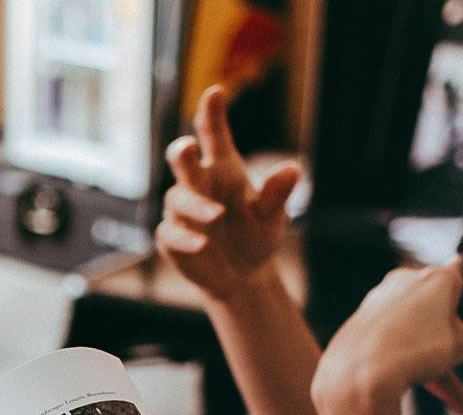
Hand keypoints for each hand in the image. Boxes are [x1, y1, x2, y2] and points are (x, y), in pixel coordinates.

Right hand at [157, 85, 299, 301]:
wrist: (242, 275)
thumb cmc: (256, 235)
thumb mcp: (272, 217)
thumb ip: (276, 194)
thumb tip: (291, 169)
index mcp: (223, 168)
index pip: (214, 135)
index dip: (212, 113)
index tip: (215, 91)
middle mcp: (199, 184)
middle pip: (182, 160)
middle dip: (183, 152)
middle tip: (187, 146)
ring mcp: (182, 211)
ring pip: (177, 199)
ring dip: (196, 206)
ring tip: (218, 216)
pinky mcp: (171, 238)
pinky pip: (171, 233)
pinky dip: (185, 238)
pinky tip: (202, 244)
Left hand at [313, 262, 462, 414]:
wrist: (355, 377)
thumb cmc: (413, 356)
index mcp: (437, 278)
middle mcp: (407, 279)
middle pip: (440, 300)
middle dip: (454, 329)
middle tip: (460, 354)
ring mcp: (381, 296)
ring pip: (414, 319)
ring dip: (428, 346)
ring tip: (433, 381)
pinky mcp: (361, 316)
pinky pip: (389, 329)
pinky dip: (401, 348)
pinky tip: (400, 370)